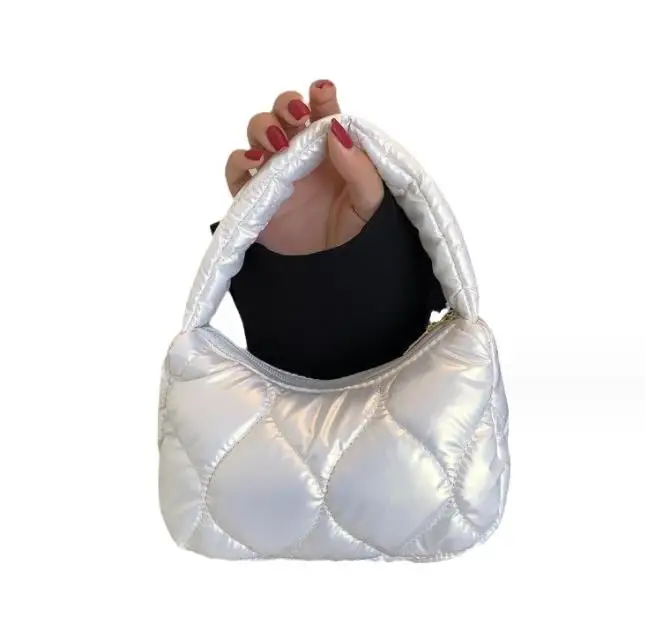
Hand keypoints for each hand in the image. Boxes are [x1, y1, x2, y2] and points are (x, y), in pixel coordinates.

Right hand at [224, 80, 383, 254]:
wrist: (330, 270)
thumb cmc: (353, 233)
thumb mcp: (370, 201)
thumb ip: (361, 168)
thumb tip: (338, 132)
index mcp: (328, 150)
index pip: (320, 110)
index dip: (319, 96)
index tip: (322, 93)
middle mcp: (298, 155)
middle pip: (282, 113)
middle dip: (286, 104)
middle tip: (299, 114)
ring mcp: (272, 172)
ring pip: (256, 133)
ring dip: (263, 126)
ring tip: (279, 142)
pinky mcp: (252, 195)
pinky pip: (236, 170)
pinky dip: (239, 159)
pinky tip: (255, 161)